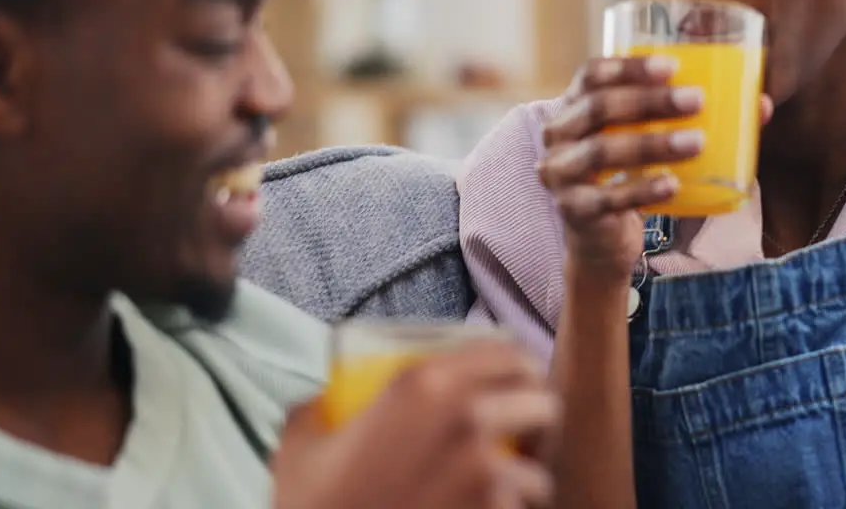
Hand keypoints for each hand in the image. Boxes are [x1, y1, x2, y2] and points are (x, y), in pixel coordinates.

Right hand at [272, 340, 558, 508]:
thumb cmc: (314, 506)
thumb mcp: (303, 442)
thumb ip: (321, 407)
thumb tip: (326, 396)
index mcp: (423, 382)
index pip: (508, 352)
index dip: (516, 371)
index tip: (511, 389)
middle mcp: (465, 415)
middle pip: (542, 400)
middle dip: (536, 421)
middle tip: (517, 439)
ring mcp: (485, 468)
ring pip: (539, 470)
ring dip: (526, 482)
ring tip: (502, 492)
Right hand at [537, 56, 704, 288]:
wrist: (602, 239)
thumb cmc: (631, 176)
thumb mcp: (651, 141)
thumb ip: (695, 120)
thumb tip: (761, 105)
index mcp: (573, 107)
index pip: (590, 74)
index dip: (628, 67)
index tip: (673, 67)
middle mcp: (557, 136)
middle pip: (598, 108)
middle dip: (649, 101)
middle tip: (696, 100)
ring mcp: (560, 175)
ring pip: (601, 152)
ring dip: (652, 144)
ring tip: (696, 142)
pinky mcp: (574, 211)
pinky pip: (607, 198)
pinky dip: (642, 190)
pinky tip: (673, 185)